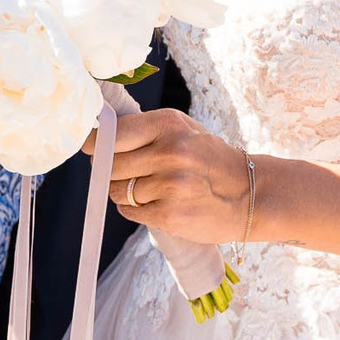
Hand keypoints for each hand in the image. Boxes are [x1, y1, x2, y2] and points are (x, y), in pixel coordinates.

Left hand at [96, 108, 249, 243]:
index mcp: (169, 125)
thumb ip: (144, 130)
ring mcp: (171, 185)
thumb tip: (97, 136)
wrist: (249, 194)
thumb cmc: (209, 160)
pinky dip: (136, 209)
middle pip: (110, 165)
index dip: (95, 143)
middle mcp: (170, 152)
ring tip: (150, 188)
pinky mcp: (170, 215)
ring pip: (118, 190)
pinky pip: (130, 211)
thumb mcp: (184, 131)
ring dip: (125, 192)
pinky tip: (157, 203)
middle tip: (123, 172)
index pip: (113, 134)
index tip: (90, 148)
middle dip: (109, 170)